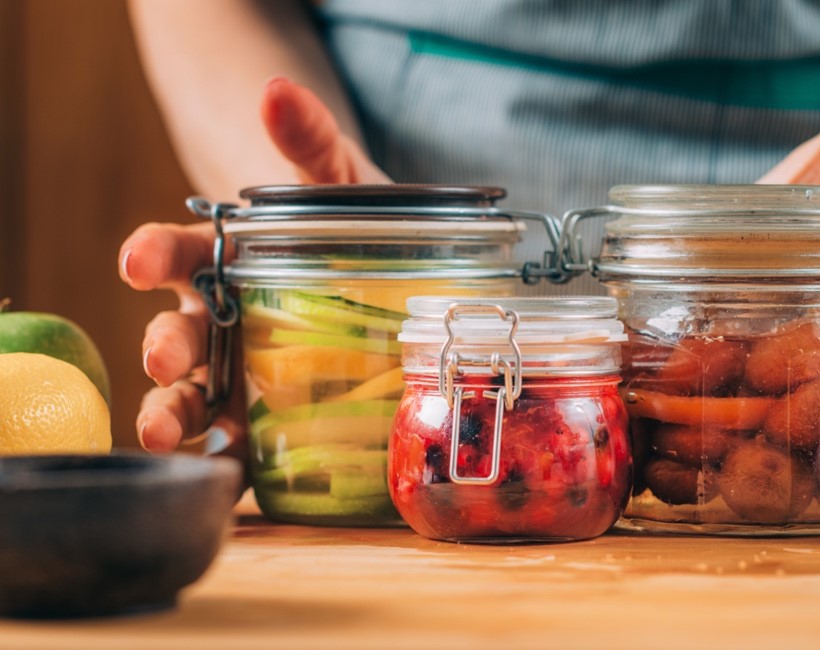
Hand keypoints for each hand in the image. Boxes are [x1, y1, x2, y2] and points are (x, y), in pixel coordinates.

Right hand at [120, 78, 389, 459]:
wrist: (385, 270)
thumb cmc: (347, 226)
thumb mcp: (338, 182)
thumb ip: (311, 143)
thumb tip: (277, 91)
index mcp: (225, 256)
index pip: (177, 252)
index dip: (154, 255)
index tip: (137, 260)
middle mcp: (221, 316)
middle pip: (179, 331)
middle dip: (164, 344)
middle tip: (164, 356)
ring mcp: (241, 370)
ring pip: (193, 393)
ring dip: (173, 411)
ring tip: (162, 433)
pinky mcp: (266, 415)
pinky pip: (239, 442)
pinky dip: (226, 461)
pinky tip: (225, 479)